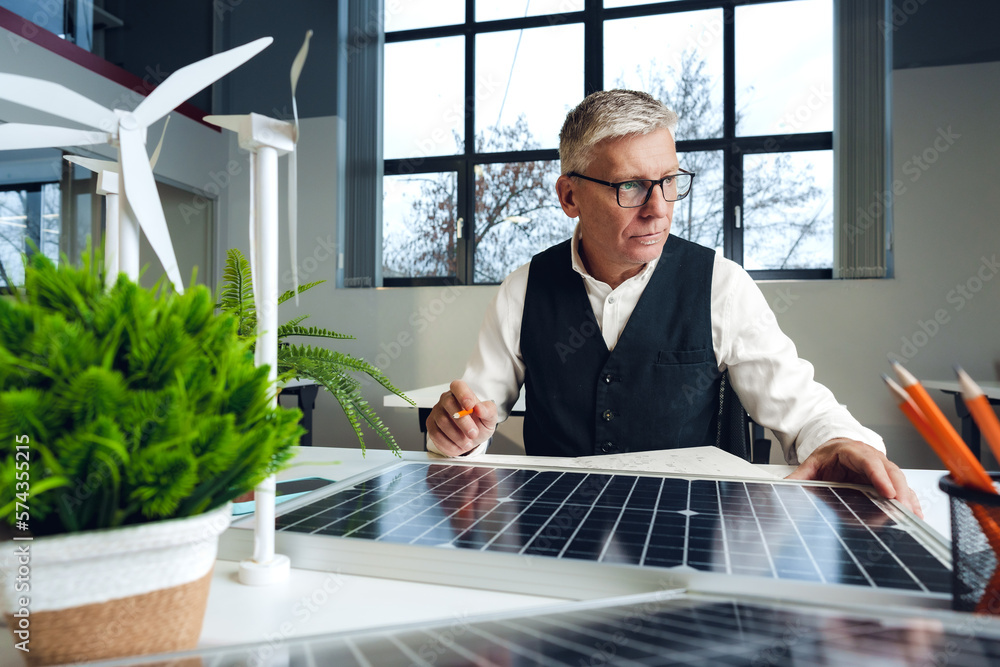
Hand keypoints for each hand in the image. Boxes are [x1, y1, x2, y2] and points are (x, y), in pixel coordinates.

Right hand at [425, 380, 497, 456]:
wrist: (471, 437)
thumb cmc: (479, 423)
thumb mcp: (490, 417)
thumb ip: (488, 411)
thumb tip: (480, 408)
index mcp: (461, 392)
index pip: (458, 386)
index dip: (463, 394)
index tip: (471, 406)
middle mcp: (446, 399)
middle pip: (449, 404)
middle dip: (462, 422)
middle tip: (473, 433)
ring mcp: (437, 412)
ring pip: (442, 422)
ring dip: (457, 436)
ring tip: (468, 443)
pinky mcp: (431, 425)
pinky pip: (436, 434)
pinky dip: (449, 444)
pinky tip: (458, 447)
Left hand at [786, 438, 923, 518]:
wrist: (836, 448)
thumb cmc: (828, 455)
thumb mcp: (811, 464)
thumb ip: (799, 477)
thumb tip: (784, 487)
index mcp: (853, 451)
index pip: (869, 462)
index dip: (879, 476)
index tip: (887, 492)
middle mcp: (873, 458)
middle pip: (890, 472)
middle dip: (899, 491)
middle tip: (903, 508)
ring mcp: (883, 469)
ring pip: (900, 481)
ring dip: (908, 498)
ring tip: (913, 516)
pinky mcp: (888, 480)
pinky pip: (903, 490)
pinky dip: (911, 501)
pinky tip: (916, 515)